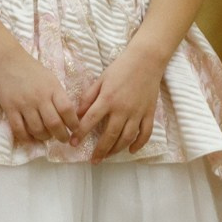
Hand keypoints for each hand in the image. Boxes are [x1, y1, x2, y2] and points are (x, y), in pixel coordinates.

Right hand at [0, 50, 76, 147]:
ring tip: (47, 136)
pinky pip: (19, 129)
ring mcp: (24, 104)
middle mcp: (39, 97)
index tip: (75, 129)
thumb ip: (59, 96)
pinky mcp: (10, 108)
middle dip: (62, 136)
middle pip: (54, 123)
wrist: (7, 61)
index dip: (73, 123)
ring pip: (37, 129)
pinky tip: (31, 138)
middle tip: (63, 139)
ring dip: (45, 137)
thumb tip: (68, 117)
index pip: (67, 110)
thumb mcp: (51, 79)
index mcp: (52, 88)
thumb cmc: (32, 70)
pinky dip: (27, 138)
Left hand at [77, 38, 168, 161]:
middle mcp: (122, 109)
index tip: (73, 144)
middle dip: (100, 150)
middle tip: (93, 160)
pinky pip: (145, 133)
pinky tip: (131, 150)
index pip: (90, 120)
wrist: (146, 60)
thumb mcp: (101, 79)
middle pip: (110, 135)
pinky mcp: (149, 113)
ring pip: (126, 138)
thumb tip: (76, 114)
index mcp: (107, 99)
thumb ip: (88, 97)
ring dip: (116, 150)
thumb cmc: (120, 68)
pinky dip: (139, 144)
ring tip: (108, 156)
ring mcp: (137, 113)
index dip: (80, 134)